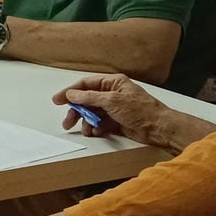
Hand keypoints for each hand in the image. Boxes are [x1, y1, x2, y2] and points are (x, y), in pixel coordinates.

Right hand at [53, 74, 171, 146]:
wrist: (157, 128)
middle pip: (87, 101)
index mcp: (112, 83)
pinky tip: (97, 132)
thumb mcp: (111, 100)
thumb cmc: (140, 110)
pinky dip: (96, 128)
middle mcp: (112, 94)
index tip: (57, 100)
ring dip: (87, 122)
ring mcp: (114, 108)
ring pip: (92, 114)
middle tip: (68, 122)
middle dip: (77, 112)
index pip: (86, 85)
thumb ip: (89, 97)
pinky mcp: (117, 121)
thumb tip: (72, 94)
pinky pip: (100, 124)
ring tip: (86, 130)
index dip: (70, 92)